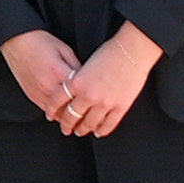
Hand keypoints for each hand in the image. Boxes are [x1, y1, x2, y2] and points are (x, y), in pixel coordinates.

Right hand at [3, 30, 88, 130]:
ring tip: (81, 120)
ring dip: (70, 117)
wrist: (16, 41)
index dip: (91, 96)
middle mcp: (48, 85)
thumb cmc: (39, 42)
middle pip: (70, 107)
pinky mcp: (32, 96)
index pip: (80, 90)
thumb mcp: (64, 49)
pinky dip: (57, 114)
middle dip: (82, 112)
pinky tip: (65, 114)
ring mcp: (39, 93)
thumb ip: (77, 66)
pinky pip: (47, 111)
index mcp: (59, 72)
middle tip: (94, 115)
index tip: (99, 99)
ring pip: (59, 113)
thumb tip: (87, 79)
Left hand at [58, 24, 163, 142]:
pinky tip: (98, 132)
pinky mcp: (120, 107)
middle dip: (66, 125)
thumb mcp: (85, 64)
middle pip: (72, 116)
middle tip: (65, 128)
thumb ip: (77, 79)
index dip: (52, 110)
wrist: (132, 50)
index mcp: (77, 82)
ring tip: (80, 131)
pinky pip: (108, 124)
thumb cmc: (110, 52)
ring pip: (89, 123)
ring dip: (83, 129)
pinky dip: (102, 130)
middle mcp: (88, 96)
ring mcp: (105, 103)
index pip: (57, 101)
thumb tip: (72, 91)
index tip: (50, 115)